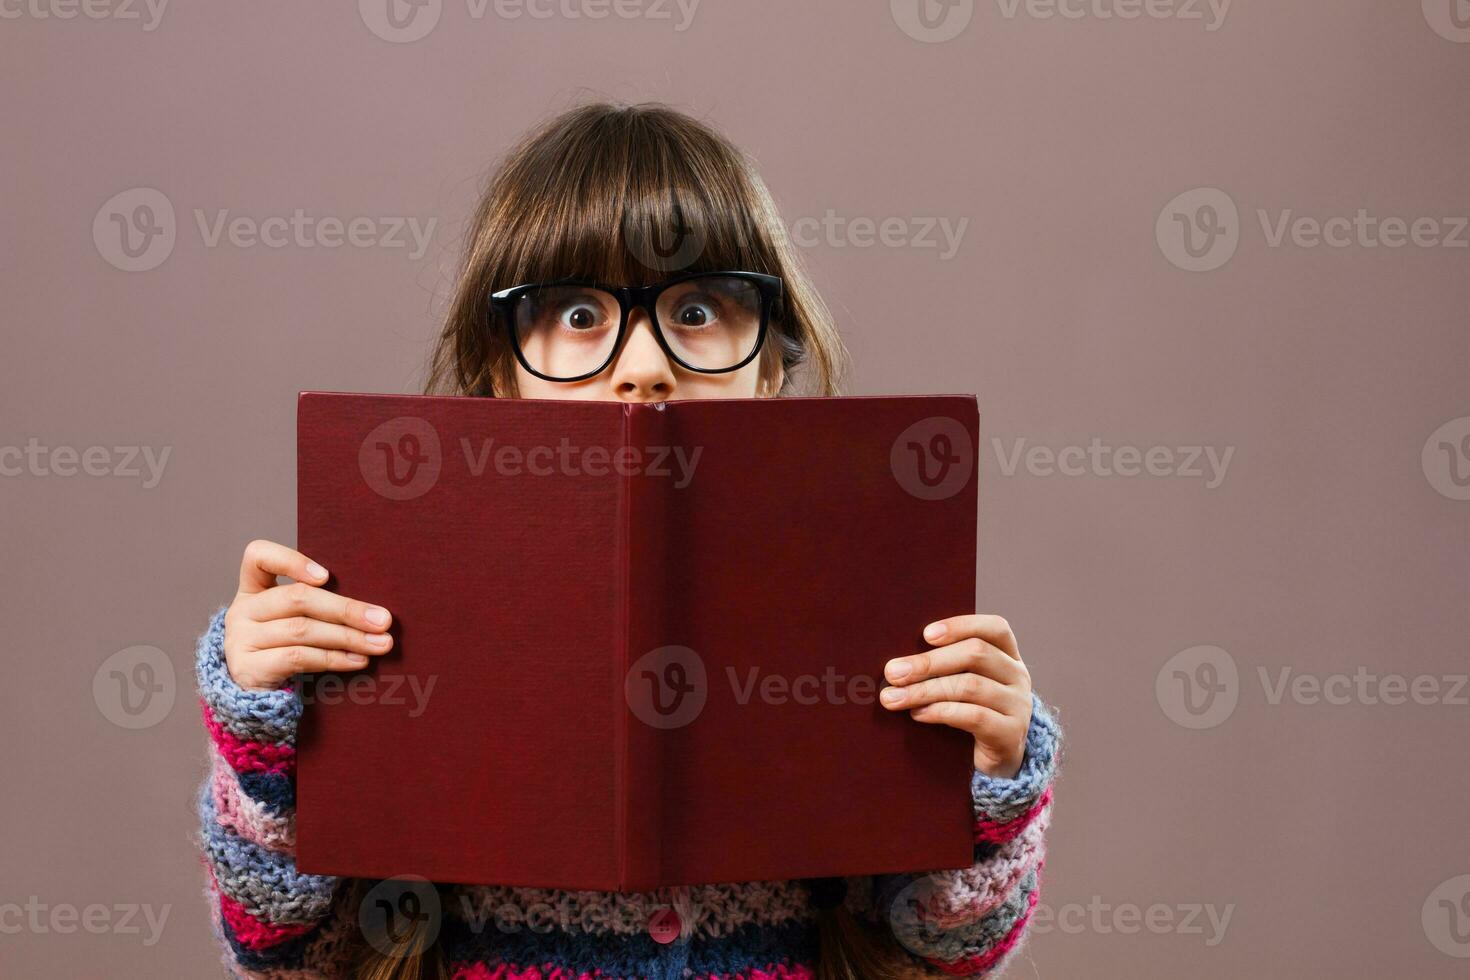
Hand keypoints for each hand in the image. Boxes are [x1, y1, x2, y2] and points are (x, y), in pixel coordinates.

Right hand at [222, 539, 393, 690]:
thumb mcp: (293, 620)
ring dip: (348, 637)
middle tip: (383, 620)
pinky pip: (298, 657)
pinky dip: (334, 658)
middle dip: (346, 609)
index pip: (258, 557)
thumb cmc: (283, 649)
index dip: (291, 561)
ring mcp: (241, 639)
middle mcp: (243, 610)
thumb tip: (374, 611)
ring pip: (302, 630)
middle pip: (296, 598)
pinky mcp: (248, 668)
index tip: (327, 576)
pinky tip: (358, 660)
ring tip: (380, 643)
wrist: (253, 697)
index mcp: (253, 589)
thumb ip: (319, 606)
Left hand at [881, 614, 1032, 778]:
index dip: (960, 626)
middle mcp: (1017, 676)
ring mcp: (1018, 705)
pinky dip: (940, 712)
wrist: (998, 761)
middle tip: (892, 672)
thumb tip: (897, 662)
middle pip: (976, 654)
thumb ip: (943, 667)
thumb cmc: (970, 712)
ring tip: (894, 698)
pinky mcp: (1010, 734)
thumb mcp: (963, 684)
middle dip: (928, 662)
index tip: (925, 634)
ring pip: (970, 686)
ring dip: (925, 690)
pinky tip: (917, 714)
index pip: (994, 627)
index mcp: (1008, 655)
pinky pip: (973, 716)